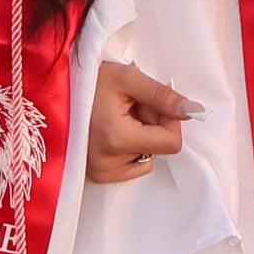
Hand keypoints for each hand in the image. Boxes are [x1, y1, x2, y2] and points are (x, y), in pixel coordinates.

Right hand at [88, 59, 202, 183]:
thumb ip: (163, 96)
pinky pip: (133, 166)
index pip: (171, 143)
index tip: (154, 102)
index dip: (170, 120)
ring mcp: (102, 172)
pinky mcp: (99, 176)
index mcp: (116, 139)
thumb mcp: (128, 78)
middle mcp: (108, 163)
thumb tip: (195, 111)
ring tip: (117, 117)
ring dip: (141, 136)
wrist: (57, 89)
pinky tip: (112, 131)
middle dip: (153, 125)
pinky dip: (130, 148)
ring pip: (147, 157)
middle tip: (129, 106)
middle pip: (159, 149)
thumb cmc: (91, 80)